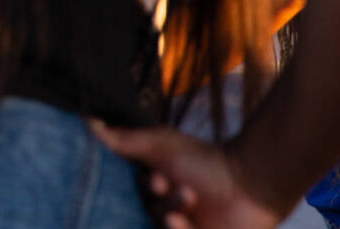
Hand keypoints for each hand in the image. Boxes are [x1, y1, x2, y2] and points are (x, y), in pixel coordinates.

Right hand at [90, 121, 284, 228]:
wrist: (250, 184)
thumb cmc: (205, 160)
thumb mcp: (161, 145)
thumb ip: (125, 139)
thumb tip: (89, 122)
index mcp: (153, 185)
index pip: (131, 192)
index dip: (143, 186)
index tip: (158, 177)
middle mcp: (164, 207)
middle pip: (146, 211)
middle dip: (159, 201)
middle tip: (171, 187)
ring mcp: (180, 227)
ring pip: (159, 227)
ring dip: (170, 216)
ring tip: (188, 199)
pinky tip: (187, 222)